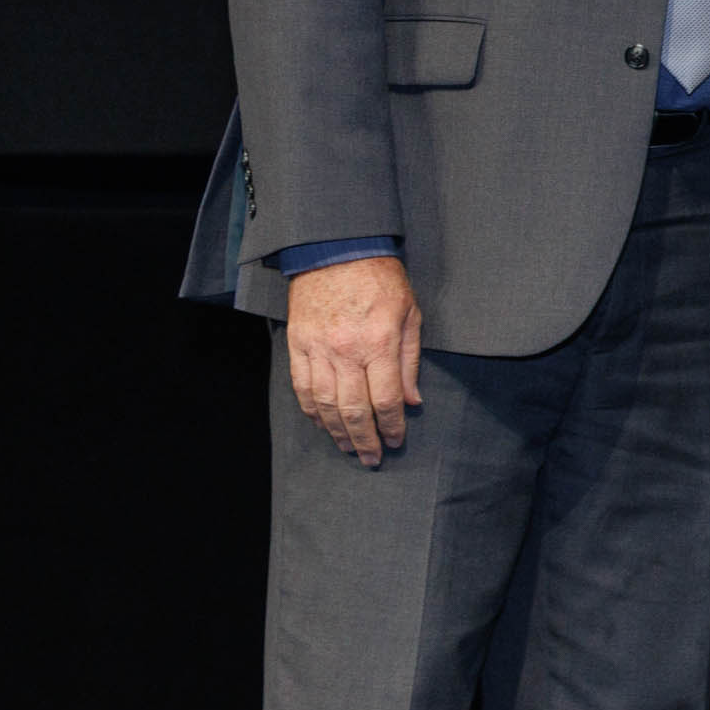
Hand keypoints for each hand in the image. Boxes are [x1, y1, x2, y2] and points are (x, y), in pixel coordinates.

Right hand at [284, 255, 422, 464]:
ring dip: (336, 431)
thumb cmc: (381, 280)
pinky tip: (321, 423)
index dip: (392, 426)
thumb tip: (412, 401)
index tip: (396, 441)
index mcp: (379, 343)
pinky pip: (302, 386)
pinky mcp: (297, 343)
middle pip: (353, 409)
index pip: (386, 399)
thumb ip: (410, 361)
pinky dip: (311, 410)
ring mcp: (317, 348)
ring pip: (324, 403)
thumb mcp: (411, 314)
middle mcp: (346, 350)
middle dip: (364, 439)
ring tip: (348, 447)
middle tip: (371, 458)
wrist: (336, 250)